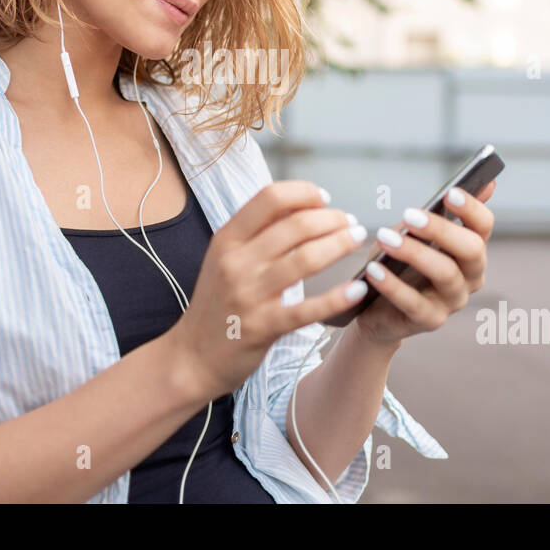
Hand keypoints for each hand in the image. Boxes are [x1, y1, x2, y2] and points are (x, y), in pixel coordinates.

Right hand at [167, 180, 372, 400]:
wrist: (191, 357)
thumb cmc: (216, 304)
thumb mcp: (224, 259)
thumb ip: (255, 233)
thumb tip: (299, 206)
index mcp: (227, 239)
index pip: (270, 198)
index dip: (304, 193)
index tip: (325, 199)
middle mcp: (236, 262)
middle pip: (296, 225)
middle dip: (333, 219)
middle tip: (351, 223)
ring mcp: (249, 295)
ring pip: (307, 259)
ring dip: (340, 244)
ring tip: (357, 240)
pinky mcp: (263, 327)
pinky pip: (308, 308)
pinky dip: (338, 297)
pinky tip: (358, 289)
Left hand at [353, 179, 496, 348]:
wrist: (374, 305)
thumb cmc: (399, 262)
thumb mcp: (414, 233)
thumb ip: (440, 211)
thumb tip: (486, 182)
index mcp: (471, 249)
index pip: (483, 226)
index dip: (471, 208)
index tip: (450, 192)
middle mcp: (471, 276)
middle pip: (471, 249)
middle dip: (441, 229)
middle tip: (409, 216)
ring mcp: (453, 300)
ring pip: (445, 273)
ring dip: (413, 253)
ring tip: (384, 238)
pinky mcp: (431, 320)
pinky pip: (414, 302)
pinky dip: (392, 285)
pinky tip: (374, 271)